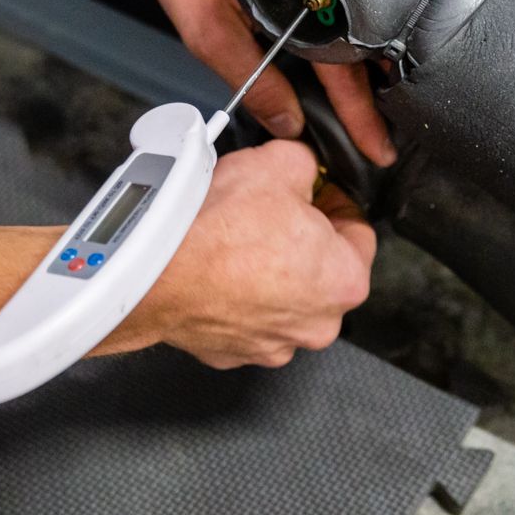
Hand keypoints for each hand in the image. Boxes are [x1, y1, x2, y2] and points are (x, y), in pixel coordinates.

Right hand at [122, 140, 375, 368]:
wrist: (155, 271)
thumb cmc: (218, 231)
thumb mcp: (279, 163)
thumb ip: (305, 164)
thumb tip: (302, 166)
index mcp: (346, 281)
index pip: (359, 231)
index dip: (333, 201)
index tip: (313, 191)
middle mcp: (317, 324)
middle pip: (320, 270)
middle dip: (298, 239)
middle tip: (269, 212)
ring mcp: (273, 344)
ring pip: (281, 298)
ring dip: (266, 272)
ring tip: (237, 240)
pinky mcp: (232, 352)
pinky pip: (242, 317)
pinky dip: (233, 296)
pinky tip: (216, 269)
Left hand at [135, 0, 398, 166]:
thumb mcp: (207, 29)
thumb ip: (251, 80)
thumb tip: (286, 122)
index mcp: (311, 2)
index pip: (346, 74)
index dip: (362, 117)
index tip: (378, 147)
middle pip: (364, 49)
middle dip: (376, 95)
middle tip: (383, 132)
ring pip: (357, 20)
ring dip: (365, 61)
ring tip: (375, 102)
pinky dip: (348, 24)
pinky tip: (344, 43)